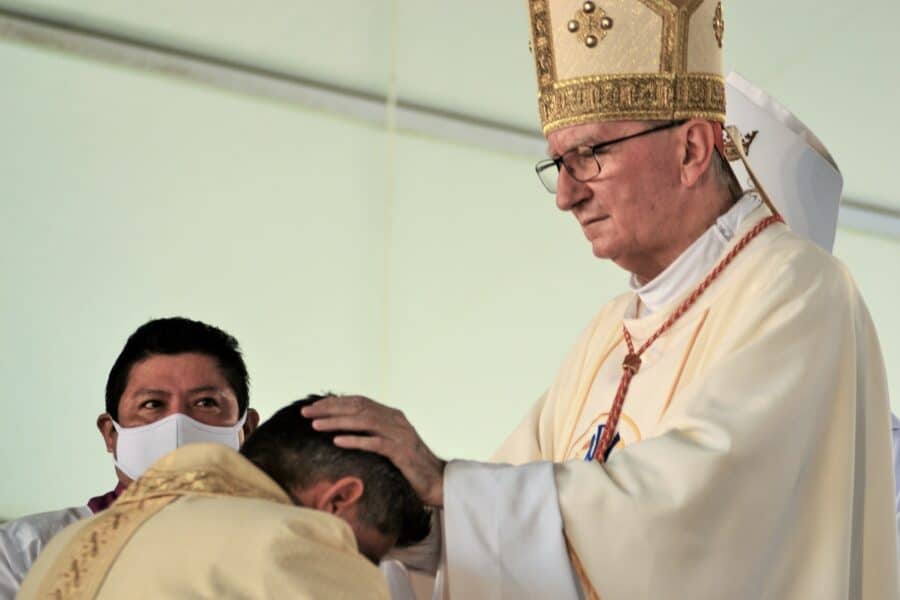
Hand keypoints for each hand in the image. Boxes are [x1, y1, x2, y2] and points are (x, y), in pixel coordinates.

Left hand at [301, 395, 445, 506]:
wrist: (437, 482)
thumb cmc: (409, 467)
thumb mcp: (389, 446)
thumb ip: (372, 434)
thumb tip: (343, 432)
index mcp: (391, 415)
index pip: (359, 402)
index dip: (335, 402)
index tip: (313, 407)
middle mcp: (396, 420)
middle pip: (358, 407)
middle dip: (330, 409)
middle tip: (306, 413)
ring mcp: (400, 434)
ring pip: (364, 421)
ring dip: (337, 422)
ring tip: (315, 425)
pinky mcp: (402, 451)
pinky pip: (376, 443)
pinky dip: (356, 440)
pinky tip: (338, 441)